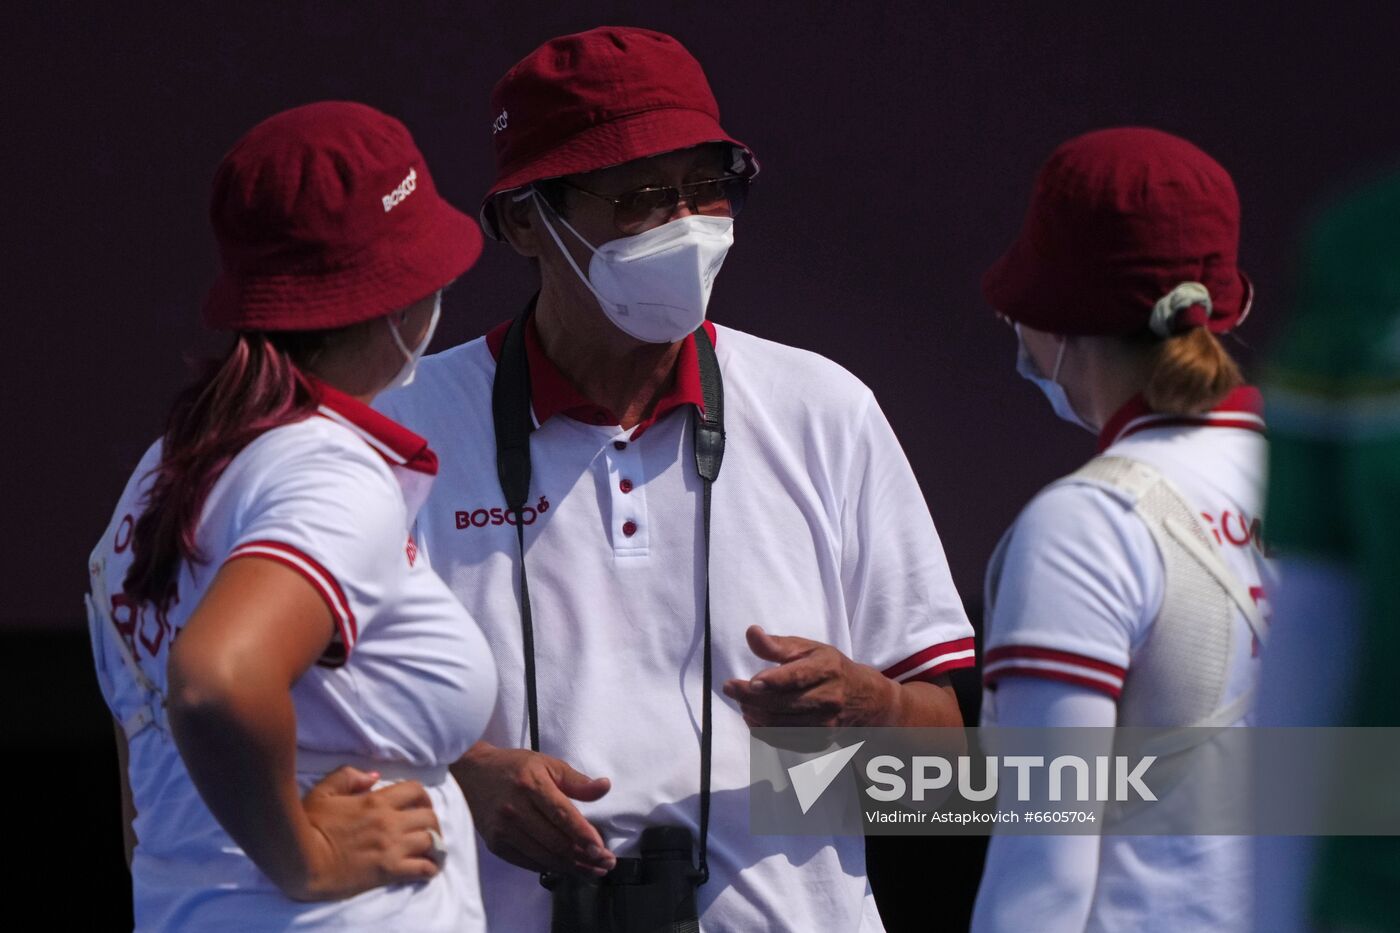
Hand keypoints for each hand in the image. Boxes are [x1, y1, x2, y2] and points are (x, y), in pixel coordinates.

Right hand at [287, 766, 443, 900]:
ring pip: (430, 841)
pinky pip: (422, 868)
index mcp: (377, 801)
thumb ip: (349, 777)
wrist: (303, 862)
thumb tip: (374, 776)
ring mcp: (392, 847)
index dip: (422, 797)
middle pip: (430, 817)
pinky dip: (431, 867)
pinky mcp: (389, 871)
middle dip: (432, 821)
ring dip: (434, 844)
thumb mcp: (324, 791)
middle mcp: (391, 822)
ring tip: (432, 849)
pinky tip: (430, 868)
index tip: (420, 804)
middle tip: (428, 829)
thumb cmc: (309, 825)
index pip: (415, 790)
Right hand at [454, 744, 615, 876]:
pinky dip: (550, 867)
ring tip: (592, 870)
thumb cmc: (514, 767)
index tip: (602, 850)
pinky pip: (528, 862)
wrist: (472, 775)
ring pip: (544, 856)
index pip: (563, 816)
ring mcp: (504, 830)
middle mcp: (515, 810)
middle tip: (606, 863)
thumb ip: (576, 780)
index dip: (584, 835)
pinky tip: (567, 868)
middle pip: (556, 841)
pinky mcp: (496, 844)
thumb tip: (604, 787)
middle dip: (585, 857)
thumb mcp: (547, 764)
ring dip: (572, 867)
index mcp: (531, 785)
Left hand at [722, 625, 900, 728]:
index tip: (749, 682)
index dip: (772, 681)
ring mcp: (826, 724)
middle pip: (784, 704)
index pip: (797, 677)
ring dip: (755, 715)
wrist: (862, 698)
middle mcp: (829, 698)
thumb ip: (777, 644)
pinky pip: (785, 740)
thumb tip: (751, 632)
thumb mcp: (808, 649)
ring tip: (742, 703)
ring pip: (781, 725)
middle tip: (730, 688)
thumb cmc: (828, 667)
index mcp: (827, 669)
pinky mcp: (820, 741)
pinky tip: (754, 718)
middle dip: (751, 698)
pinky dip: (764, 731)